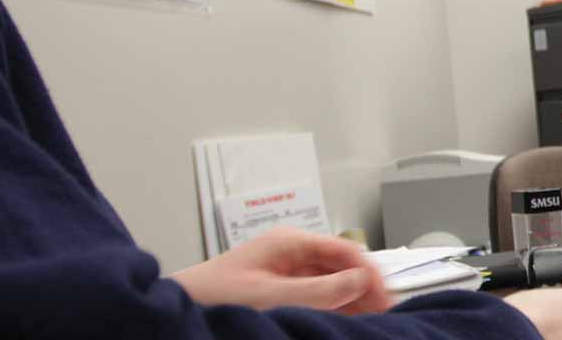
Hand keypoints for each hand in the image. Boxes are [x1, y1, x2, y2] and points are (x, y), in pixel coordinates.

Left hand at [168, 228, 392, 313]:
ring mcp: (283, 270)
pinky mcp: (277, 289)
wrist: (177, 309)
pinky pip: (315, 294)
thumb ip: (320, 290)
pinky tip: (344, 319)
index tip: (385, 294)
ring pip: (330, 280)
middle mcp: (289, 251)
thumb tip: (359, 280)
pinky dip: (332, 306)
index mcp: (289, 241)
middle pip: (340, 264)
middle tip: (383, 311)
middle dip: (363, 286)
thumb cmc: (214, 296)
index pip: (344, 248)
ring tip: (370, 318)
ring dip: (350, 298)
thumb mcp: (273, 295)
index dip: (368, 271)